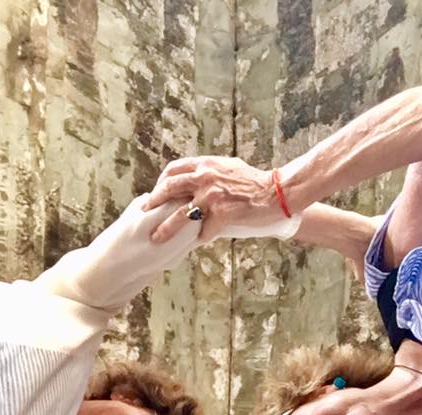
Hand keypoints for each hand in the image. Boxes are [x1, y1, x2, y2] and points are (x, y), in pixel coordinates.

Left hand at [143, 156, 276, 243]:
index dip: (161, 182)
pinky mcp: (222, 214)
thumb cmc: (255, 182)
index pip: (174, 170)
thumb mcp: (228, 167)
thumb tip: (194, 178)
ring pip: (180, 215)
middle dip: (154, 202)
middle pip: (170, 189)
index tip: (156, 193)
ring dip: (166, 228)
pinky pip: (204, 231)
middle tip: (144, 212)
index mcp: (205, 164)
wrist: (277, 192)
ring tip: (155, 238)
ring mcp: (212, 197)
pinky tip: (201, 242)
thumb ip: (209, 171)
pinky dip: (202, 238)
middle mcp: (205, 178)